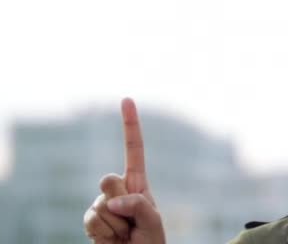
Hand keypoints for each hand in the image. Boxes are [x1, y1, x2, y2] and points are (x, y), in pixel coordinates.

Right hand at [84, 98, 165, 242]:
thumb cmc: (150, 241)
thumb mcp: (154, 220)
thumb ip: (138, 204)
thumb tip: (110, 201)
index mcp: (138, 183)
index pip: (134, 150)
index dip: (130, 125)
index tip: (126, 99)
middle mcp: (118, 190)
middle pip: (109, 179)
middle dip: (122, 201)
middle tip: (132, 221)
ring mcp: (102, 204)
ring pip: (101, 204)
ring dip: (117, 224)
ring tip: (125, 234)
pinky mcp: (90, 220)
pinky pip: (93, 220)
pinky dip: (106, 233)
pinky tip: (113, 240)